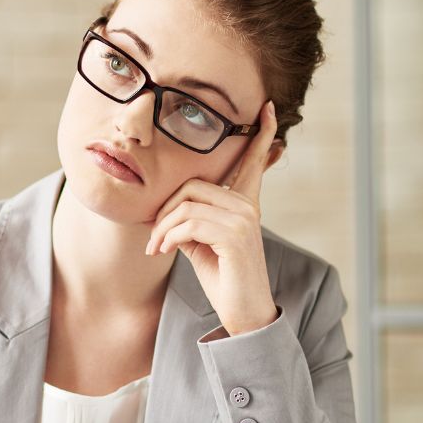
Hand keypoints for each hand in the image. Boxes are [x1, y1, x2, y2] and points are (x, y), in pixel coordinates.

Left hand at [145, 99, 281, 335]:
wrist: (244, 314)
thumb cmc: (223, 279)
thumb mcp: (200, 244)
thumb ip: (190, 220)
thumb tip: (162, 210)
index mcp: (244, 204)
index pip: (254, 162)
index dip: (262, 135)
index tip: (268, 108)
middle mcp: (247, 207)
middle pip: (192, 186)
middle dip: (164, 211)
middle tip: (153, 237)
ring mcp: (243, 219)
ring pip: (186, 205)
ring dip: (162, 228)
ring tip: (155, 248)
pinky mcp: (234, 236)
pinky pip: (188, 223)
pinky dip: (167, 237)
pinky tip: (161, 251)